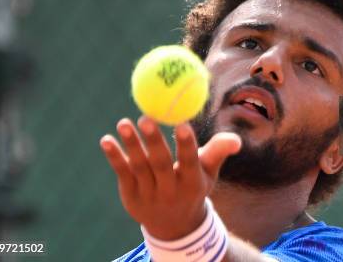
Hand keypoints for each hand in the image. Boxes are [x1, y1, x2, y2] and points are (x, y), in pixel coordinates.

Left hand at [99, 116, 240, 240]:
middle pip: (161, 165)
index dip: (186, 144)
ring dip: (131, 145)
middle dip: (154, 141)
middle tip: (146, 117)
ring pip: (140, 167)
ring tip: (124, 122)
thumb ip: (218, 152)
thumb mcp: (208, 172)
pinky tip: (107, 140)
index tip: (182, 123)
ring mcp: (149, 195)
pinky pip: (123, 173)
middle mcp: (171, 191)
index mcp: (192, 183)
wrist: (174, 224)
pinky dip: (115, 157)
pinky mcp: (131, 195)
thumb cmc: (194, 186)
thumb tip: (236, 140)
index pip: (190, 163)